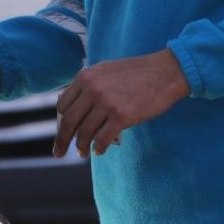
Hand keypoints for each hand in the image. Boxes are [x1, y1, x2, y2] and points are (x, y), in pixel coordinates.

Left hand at [54, 49, 188, 157]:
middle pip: (69, 121)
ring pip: (84, 133)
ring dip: (81, 147)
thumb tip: (74, 105)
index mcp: (86, 77)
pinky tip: (99, 151)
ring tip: (82, 153)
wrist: (165, 72)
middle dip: (62, 140)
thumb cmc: (137, 72)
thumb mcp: (106, 70)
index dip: (62, 120)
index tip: (65, 130)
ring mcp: (107, 103)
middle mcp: (93, 89)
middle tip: (58, 152)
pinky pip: (102, 138)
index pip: (63, 105)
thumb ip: (89, 84)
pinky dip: (98, 148)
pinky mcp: (122, 116)